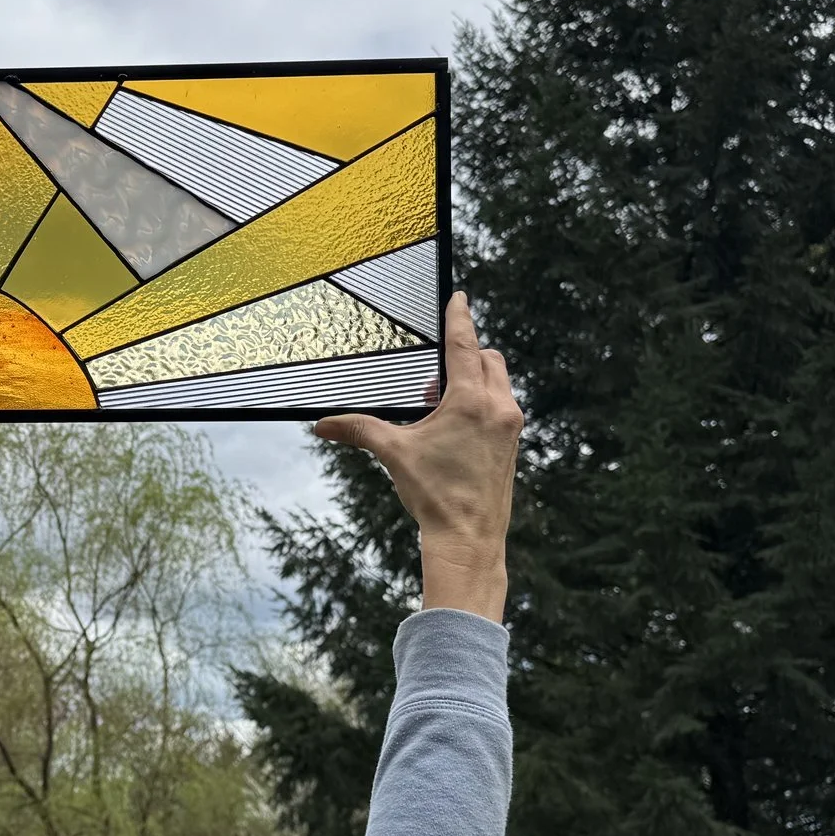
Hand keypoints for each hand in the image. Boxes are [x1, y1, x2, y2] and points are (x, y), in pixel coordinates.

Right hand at [313, 292, 522, 620]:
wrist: (469, 538)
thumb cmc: (435, 495)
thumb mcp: (394, 454)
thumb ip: (358, 431)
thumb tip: (321, 425)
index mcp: (472, 402)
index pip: (465, 344)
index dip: (460, 317)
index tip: (460, 297)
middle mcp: (499, 408)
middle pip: (488, 358)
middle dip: (465, 355)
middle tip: (432, 381)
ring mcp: (510, 426)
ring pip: (498, 382)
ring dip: (473, 380)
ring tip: (438, 407)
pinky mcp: (512, 444)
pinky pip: (501, 405)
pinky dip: (482, 401)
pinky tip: (454, 428)